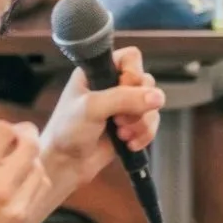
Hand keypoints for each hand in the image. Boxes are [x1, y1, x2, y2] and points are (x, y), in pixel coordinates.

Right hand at [0, 121, 51, 222]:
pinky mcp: (27, 219)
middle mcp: (2, 186)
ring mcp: (18, 205)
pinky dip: (34, 179)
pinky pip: (41, 187)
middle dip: (25, 135)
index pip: (4, 130)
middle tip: (18, 136)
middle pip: (31, 143)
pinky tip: (20, 183)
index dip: (2, 128)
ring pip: (40, 166)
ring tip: (15, 164)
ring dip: (30, 160)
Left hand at [40, 48, 164, 188]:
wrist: (64, 164)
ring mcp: (123, 106)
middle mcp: (112, 85)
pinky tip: (129, 144)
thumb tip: (158, 97)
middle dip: (138, 105)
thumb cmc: (67, 131)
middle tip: (118, 119)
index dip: (132, 73)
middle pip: (146, 82)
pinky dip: (144, 134)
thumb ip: (124, 98)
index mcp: (98, 71)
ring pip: (152, 105)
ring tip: (122, 135)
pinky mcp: (130, 125)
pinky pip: (152, 123)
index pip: (131, 58)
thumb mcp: (92, 108)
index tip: (122, 91)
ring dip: (141, 123)